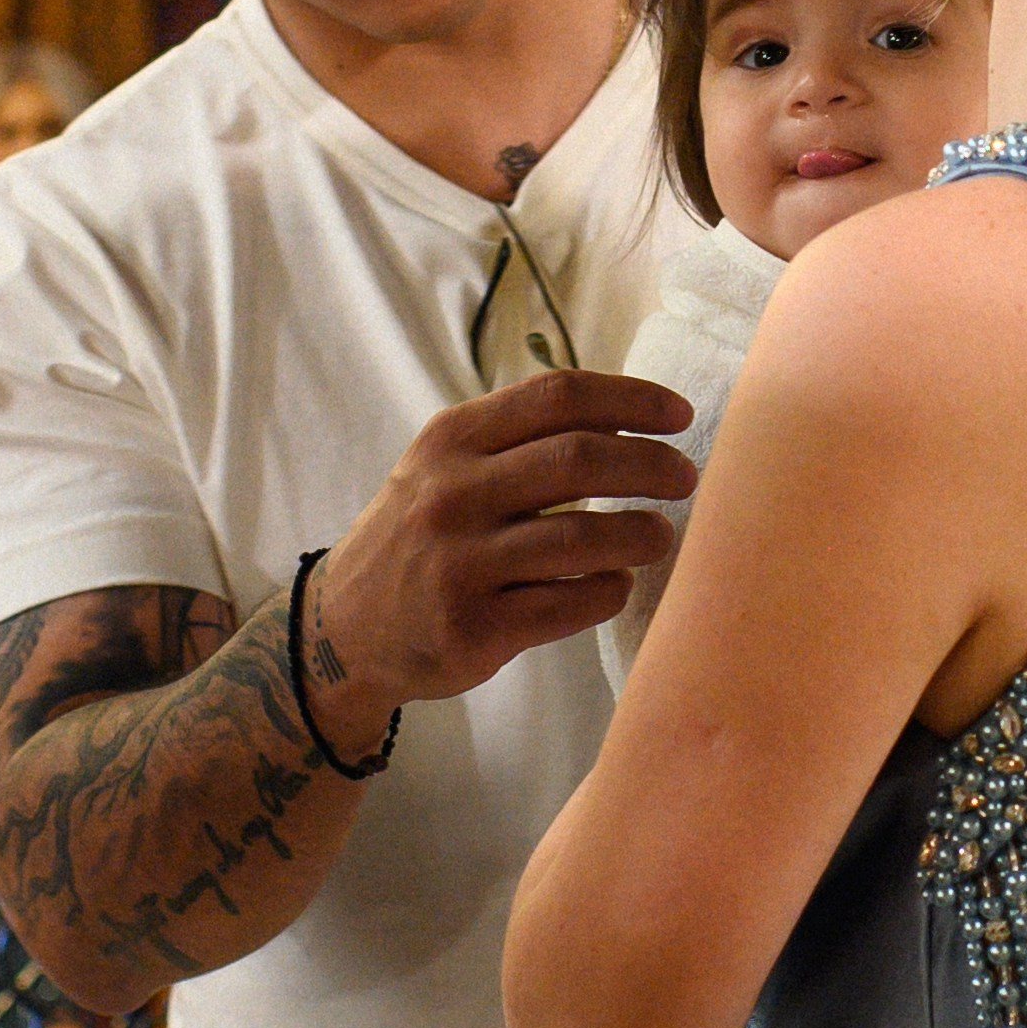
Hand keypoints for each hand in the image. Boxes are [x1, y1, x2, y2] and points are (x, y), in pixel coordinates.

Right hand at [309, 371, 695, 748]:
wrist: (341, 631)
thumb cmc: (415, 538)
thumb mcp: (441, 469)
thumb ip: (515, 441)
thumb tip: (627, 422)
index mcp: (450, 441)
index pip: (557, 396)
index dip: (631, 399)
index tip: (678, 415)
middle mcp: (452, 495)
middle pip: (581, 459)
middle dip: (651, 465)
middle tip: (685, 478)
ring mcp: (460, 564)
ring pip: (584, 537)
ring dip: (642, 534)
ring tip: (659, 536)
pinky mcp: (475, 629)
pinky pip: (572, 604)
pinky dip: (610, 591)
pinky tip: (616, 584)